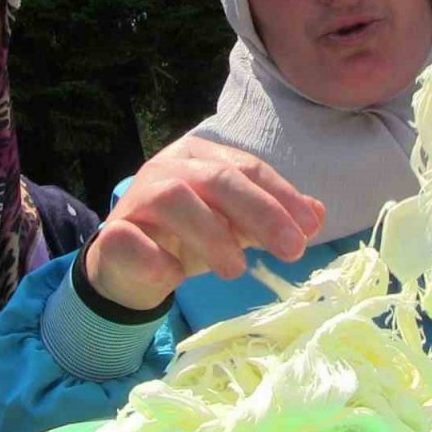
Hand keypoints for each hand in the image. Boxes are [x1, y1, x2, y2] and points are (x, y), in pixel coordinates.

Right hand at [86, 136, 324, 309]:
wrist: (128, 267)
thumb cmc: (186, 238)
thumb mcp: (234, 226)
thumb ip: (272, 216)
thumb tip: (318, 214)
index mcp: (200, 156)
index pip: (248, 167)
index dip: (282, 196)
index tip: (309, 228)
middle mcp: (167, 167)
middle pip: (217, 178)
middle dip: (260, 212)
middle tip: (292, 249)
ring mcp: (137, 197)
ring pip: (175, 199)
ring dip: (212, 235)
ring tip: (237, 271)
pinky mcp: (113, 232)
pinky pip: (133, 239)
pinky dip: (157, 257)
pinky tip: (175, 275)